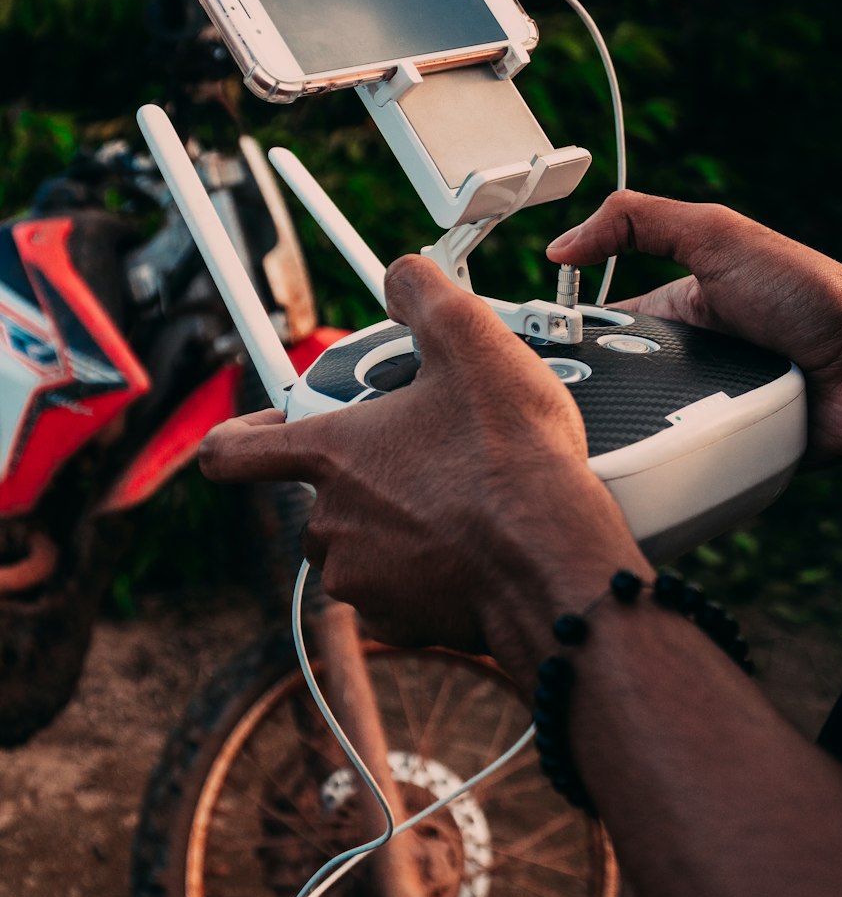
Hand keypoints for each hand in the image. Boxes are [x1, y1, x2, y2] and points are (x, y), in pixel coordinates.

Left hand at [199, 255, 635, 660]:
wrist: (554, 560)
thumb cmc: (512, 459)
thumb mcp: (473, 340)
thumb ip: (423, 291)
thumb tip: (402, 277)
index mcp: (332, 454)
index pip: (233, 451)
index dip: (240, 433)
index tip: (262, 429)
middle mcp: (332, 521)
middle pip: (321, 492)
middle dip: (365, 472)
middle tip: (425, 449)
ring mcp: (362, 576)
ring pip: (361, 541)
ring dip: (395, 521)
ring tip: (458, 496)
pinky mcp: (400, 619)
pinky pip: (395, 589)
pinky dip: (423, 569)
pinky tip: (469, 545)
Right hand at [548, 190, 841, 462]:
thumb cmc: (812, 293)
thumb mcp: (717, 235)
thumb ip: (638, 222)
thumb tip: (561, 246)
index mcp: (671, 311)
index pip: (596, 329)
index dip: (561, 340)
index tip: (528, 354)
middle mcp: (680, 365)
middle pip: (608, 389)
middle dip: (589, 394)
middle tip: (561, 403)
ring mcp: (700, 412)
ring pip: (637, 433)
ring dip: (624, 432)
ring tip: (597, 436)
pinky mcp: (721, 453)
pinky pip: (676, 466)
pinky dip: (662, 464)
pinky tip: (640, 465)